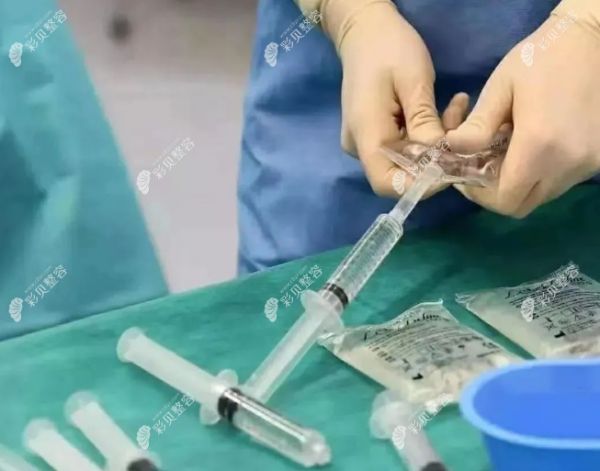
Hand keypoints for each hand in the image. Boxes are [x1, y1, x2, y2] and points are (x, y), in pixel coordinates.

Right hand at [325, 0, 467, 196]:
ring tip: (455, 110)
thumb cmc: (388, 48)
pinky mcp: (375, 134)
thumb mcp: (413, 81)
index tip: (450, 163)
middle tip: (462, 129)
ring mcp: (366, 142)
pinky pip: (403, 146)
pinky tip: (443, 113)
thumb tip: (441, 159)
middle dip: (434, 160)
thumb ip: (425, 123)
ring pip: (405, 161)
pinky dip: (426, 136)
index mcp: (366, 134)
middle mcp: (361, 146)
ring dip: (435, 145)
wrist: (364, 30)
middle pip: (399, 173)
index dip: (420, 184)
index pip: (388, 183)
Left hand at [447, 3, 599, 216]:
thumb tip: (451, 152)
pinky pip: (559, 181)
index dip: (479, 195)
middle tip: (481, 166)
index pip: (504, 200)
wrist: (592, 38)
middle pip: (522, 205)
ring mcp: (587, 163)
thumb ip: (477, 127)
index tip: (466, 173)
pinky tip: (530, 146)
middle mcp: (568, 163)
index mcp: (540, 146)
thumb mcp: (500, 88)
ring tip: (505, 152)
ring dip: (518, 183)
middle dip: (495, 193)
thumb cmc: (540, 58)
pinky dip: (539, 174)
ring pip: (541, 196)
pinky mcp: (598, 157)